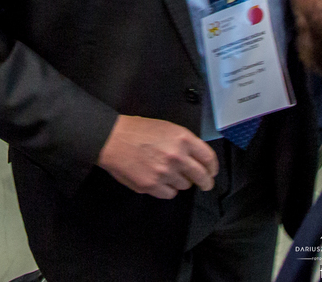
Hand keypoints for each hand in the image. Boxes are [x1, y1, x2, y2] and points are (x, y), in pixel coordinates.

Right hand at [97, 115, 217, 198]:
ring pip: (185, 186)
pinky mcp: (152, 186)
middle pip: (202, 176)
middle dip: (205, 182)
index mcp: (182, 139)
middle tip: (203, 184)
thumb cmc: (135, 130)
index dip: (212, 167)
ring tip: (167, 174)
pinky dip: (166, 189)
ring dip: (180, 182)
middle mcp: (177, 157)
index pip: (208, 157)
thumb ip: (182, 142)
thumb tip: (194, 158)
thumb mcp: (164, 127)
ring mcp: (165, 173)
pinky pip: (170, 194)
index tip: (211, 172)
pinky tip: (157, 180)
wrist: (109, 139)